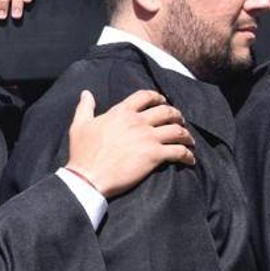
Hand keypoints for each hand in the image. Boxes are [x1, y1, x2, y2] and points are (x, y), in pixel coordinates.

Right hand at [65, 89, 195, 197]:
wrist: (88, 177)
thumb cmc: (82, 153)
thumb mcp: (79, 125)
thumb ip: (85, 107)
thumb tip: (86, 93)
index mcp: (121, 112)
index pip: (145, 96)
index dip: (158, 97)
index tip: (163, 101)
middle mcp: (137, 121)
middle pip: (166, 111)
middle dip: (176, 115)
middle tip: (180, 122)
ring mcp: (147, 138)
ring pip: (177, 130)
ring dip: (186, 134)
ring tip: (189, 141)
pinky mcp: (154, 155)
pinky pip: (178, 151)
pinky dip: (187, 155)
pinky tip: (190, 159)